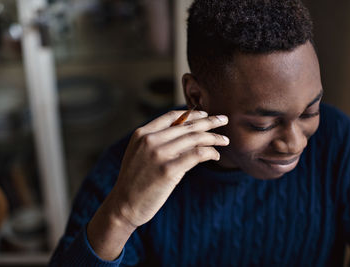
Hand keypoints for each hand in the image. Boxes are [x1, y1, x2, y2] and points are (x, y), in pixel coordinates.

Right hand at [109, 110, 228, 226]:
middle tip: (224, 119)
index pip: (172, 116)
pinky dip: (210, 152)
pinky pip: (197, 155)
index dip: (192, 113)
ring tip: (225, 140)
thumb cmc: (136, 181)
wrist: (124, 205)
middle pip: (187, 125)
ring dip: (213, 137)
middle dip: (209, 121)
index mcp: (142, 133)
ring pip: (195, 138)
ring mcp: (158, 154)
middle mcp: (150, 140)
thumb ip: (161, 143)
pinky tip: (216, 155)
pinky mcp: (168, 170)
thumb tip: (191, 137)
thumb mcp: (142, 154)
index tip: (206, 114)